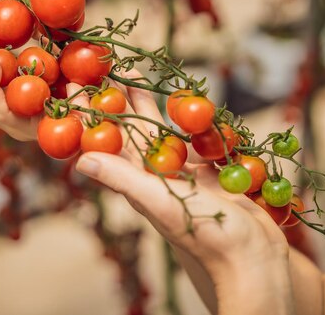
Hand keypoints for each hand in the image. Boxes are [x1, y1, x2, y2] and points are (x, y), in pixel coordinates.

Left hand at [74, 87, 294, 314]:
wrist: (252, 257)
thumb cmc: (205, 233)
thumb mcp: (159, 202)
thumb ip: (122, 179)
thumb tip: (81, 160)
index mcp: (137, 181)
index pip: (104, 139)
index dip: (87, 112)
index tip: (72, 83)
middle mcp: (154, 175)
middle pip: (127, 128)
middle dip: (113, 98)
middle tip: (99, 67)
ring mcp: (180, 172)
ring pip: (157, 128)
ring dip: (144, 101)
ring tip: (133, 73)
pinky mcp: (205, 171)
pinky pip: (189, 137)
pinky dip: (183, 117)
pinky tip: (180, 98)